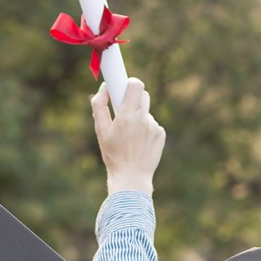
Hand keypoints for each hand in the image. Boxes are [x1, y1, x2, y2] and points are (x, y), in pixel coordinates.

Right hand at [92, 78, 164, 195]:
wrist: (131, 178)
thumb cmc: (113, 154)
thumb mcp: (100, 131)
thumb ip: (99, 106)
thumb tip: (104, 88)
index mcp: (127, 116)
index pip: (135, 85)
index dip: (130, 82)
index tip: (123, 84)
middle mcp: (143, 119)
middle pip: (143, 95)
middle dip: (133, 98)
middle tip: (124, 108)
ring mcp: (154, 126)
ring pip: (146, 112)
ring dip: (138, 117)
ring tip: (129, 136)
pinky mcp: (161, 134)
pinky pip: (152, 124)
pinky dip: (145, 129)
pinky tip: (138, 143)